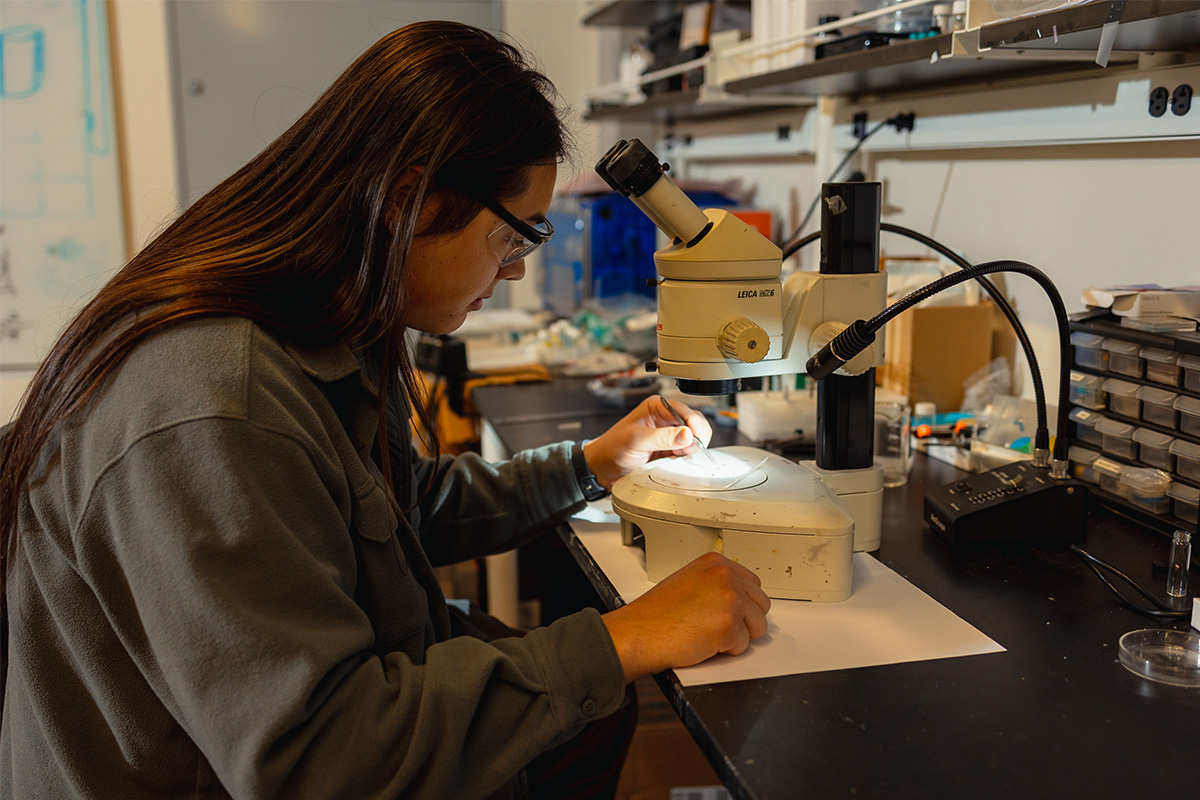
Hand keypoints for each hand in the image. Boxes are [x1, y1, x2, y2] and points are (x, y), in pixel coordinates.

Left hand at [582, 395, 712, 487]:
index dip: (693, 424)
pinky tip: (676, 459)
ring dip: (691, 447)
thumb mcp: (637, 441)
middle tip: (687, 449)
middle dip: (695, 436)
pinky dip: (686, 455)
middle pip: (694, 423)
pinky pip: (686, 450)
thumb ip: (662, 437)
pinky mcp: (669, 448)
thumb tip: (687, 434)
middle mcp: (664, 418)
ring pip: (693, 437)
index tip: (696, 438)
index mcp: (656, 406)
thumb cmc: (613, 448)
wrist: (603, 467)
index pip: (684, 411)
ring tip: (678, 454)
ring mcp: (668, 434)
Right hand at [601, 552, 770, 681]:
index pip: (753, 584)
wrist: (637, 633)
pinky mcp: (728, 626)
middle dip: (744, 620)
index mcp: (716, 562)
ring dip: (738, 636)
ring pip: (759, 627)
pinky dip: (726, 651)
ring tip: (708, 633)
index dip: (741, 604)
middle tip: (715, 626)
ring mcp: (729, 599)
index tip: (724, 611)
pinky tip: (703, 643)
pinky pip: (744, 646)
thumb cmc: (656, 614)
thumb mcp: (689, 581)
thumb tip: (740, 597)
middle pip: (762, 605)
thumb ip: (716, 583)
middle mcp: (726, 576)